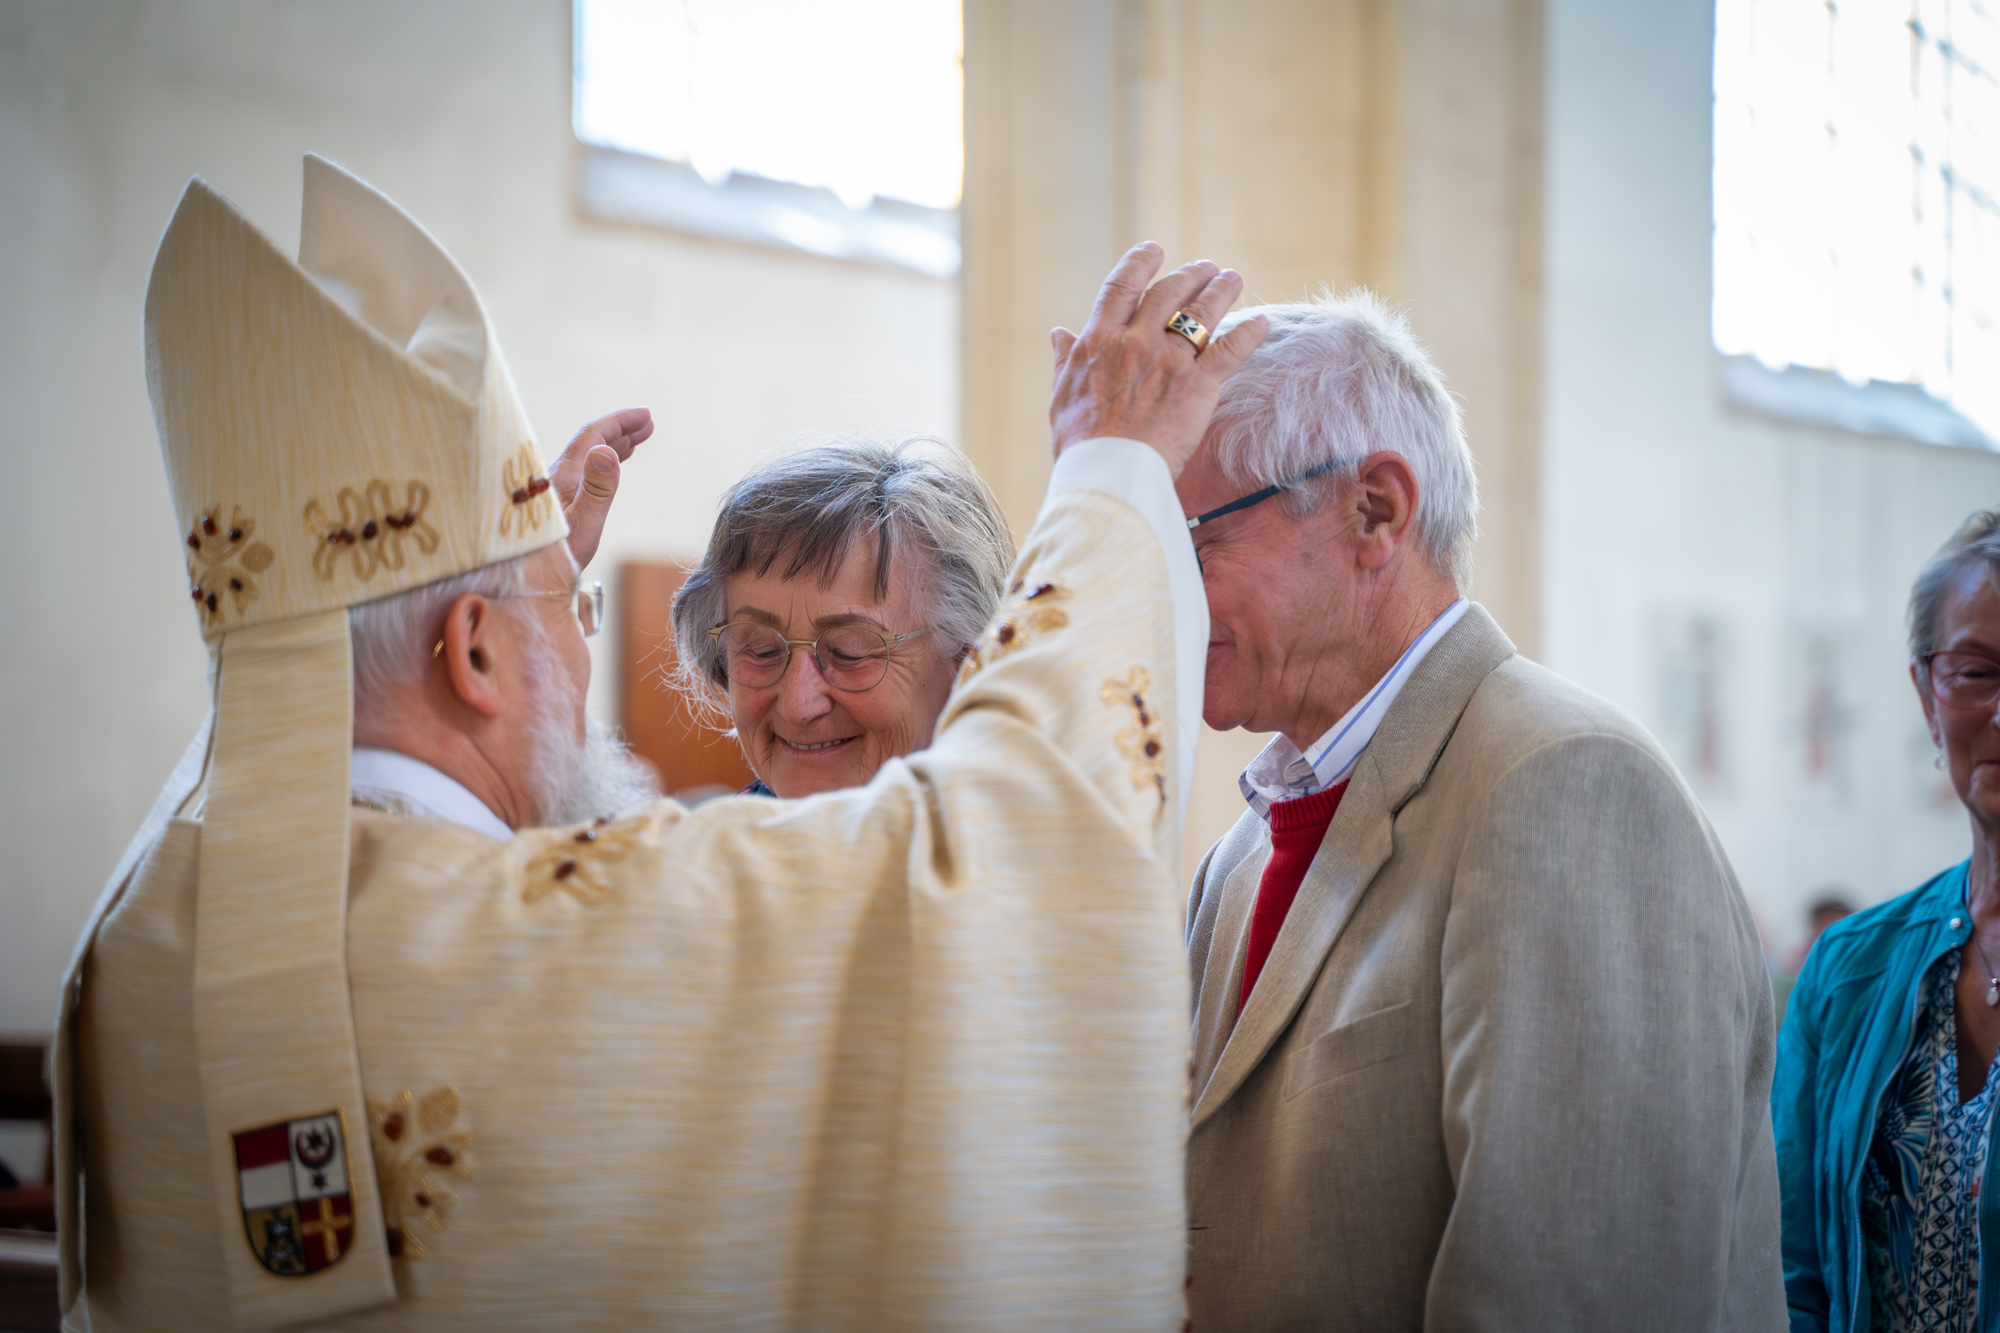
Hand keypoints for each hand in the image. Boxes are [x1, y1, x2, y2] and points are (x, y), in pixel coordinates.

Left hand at [550, 407, 652, 569]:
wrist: (523, 579)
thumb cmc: (555, 557)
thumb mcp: (583, 523)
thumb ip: (598, 487)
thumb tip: (606, 450)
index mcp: (565, 474)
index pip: (594, 435)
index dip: (620, 422)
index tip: (646, 415)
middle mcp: (557, 476)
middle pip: (590, 442)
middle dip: (620, 430)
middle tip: (648, 425)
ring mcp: (554, 489)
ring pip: (586, 457)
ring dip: (613, 446)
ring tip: (636, 442)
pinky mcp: (554, 503)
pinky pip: (582, 472)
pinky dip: (602, 464)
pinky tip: (607, 471)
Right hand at [1048, 243, 1267, 478]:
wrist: (1108, 473)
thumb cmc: (1080, 442)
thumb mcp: (1062, 394)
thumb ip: (1064, 359)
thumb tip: (1059, 333)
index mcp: (1101, 340)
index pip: (1121, 286)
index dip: (1140, 262)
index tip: (1154, 250)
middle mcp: (1136, 341)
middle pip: (1168, 293)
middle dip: (1190, 275)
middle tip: (1205, 268)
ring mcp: (1169, 361)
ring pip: (1202, 313)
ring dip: (1221, 290)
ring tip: (1232, 279)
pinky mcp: (1198, 385)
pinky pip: (1231, 350)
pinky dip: (1250, 333)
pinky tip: (1263, 322)